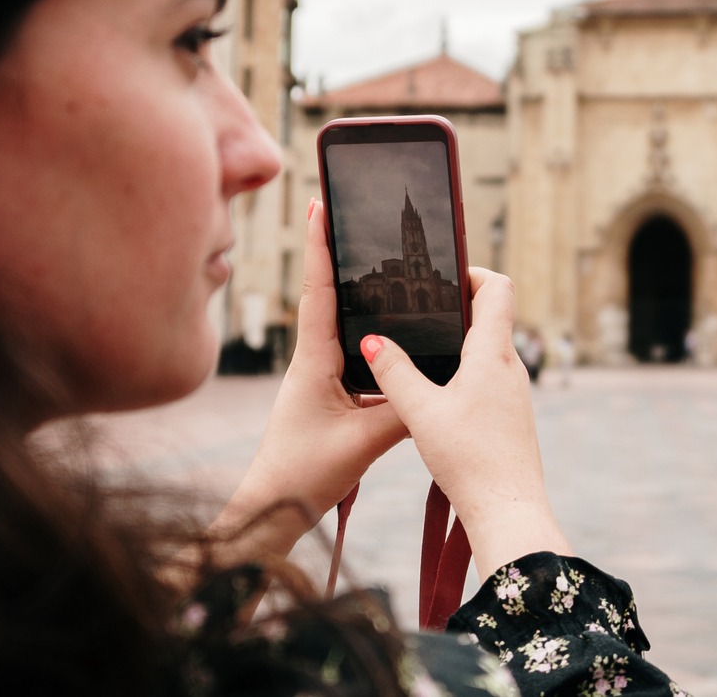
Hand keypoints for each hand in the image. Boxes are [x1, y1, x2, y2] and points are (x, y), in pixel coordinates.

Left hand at [214, 197, 407, 560]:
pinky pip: (347, 353)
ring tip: (368, 257)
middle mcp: (312, 361)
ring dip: (350, 290)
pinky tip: (386, 332)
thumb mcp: (364, 441)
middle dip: (335, 252)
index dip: (320, 246)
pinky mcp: (325, 396)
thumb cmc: (305, 475)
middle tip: (343, 211)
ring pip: (338, 324)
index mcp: (314, 361)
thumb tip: (445, 383)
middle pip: (326, 295)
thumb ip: (406, 409)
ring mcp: (317, 377)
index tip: (319, 203)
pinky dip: (364, 332)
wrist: (271, 511)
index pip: (318, 291)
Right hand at [362, 266, 571, 579]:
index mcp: (493, 353)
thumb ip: (394, 373)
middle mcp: (511, 366)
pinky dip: (465, 370)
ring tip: (421, 348)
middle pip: (492, 315)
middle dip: (457, 306)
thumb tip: (372, 340)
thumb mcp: (421, 413)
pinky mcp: (510, 415)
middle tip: (419, 308)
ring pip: (490, 348)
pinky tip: (437, 392)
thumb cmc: (470, 460)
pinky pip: (489, 376)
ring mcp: (514, 392)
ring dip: (460, 340)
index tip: (441, 277)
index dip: (472, 273)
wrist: (508, 510)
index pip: (497, 288)